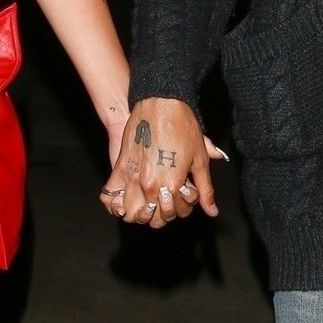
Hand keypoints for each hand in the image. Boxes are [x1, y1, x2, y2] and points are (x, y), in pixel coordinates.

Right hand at [100, 99, 222, 227]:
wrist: (160, 103)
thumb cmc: (182, 127)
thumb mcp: (199, 160)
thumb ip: (205, 190)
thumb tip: (212, 211)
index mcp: (173, 184)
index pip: (177, 212)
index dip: (183, 206)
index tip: (184, 193)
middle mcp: (151, 185)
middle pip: (155, 218)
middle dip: (164, 213)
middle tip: (169, 197)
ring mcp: (133, 178)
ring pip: (132, 213)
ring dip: (141, 213)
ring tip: (148, 202)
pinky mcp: (119, 168)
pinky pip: (110, 196)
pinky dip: (115, 204)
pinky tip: (124, 201)